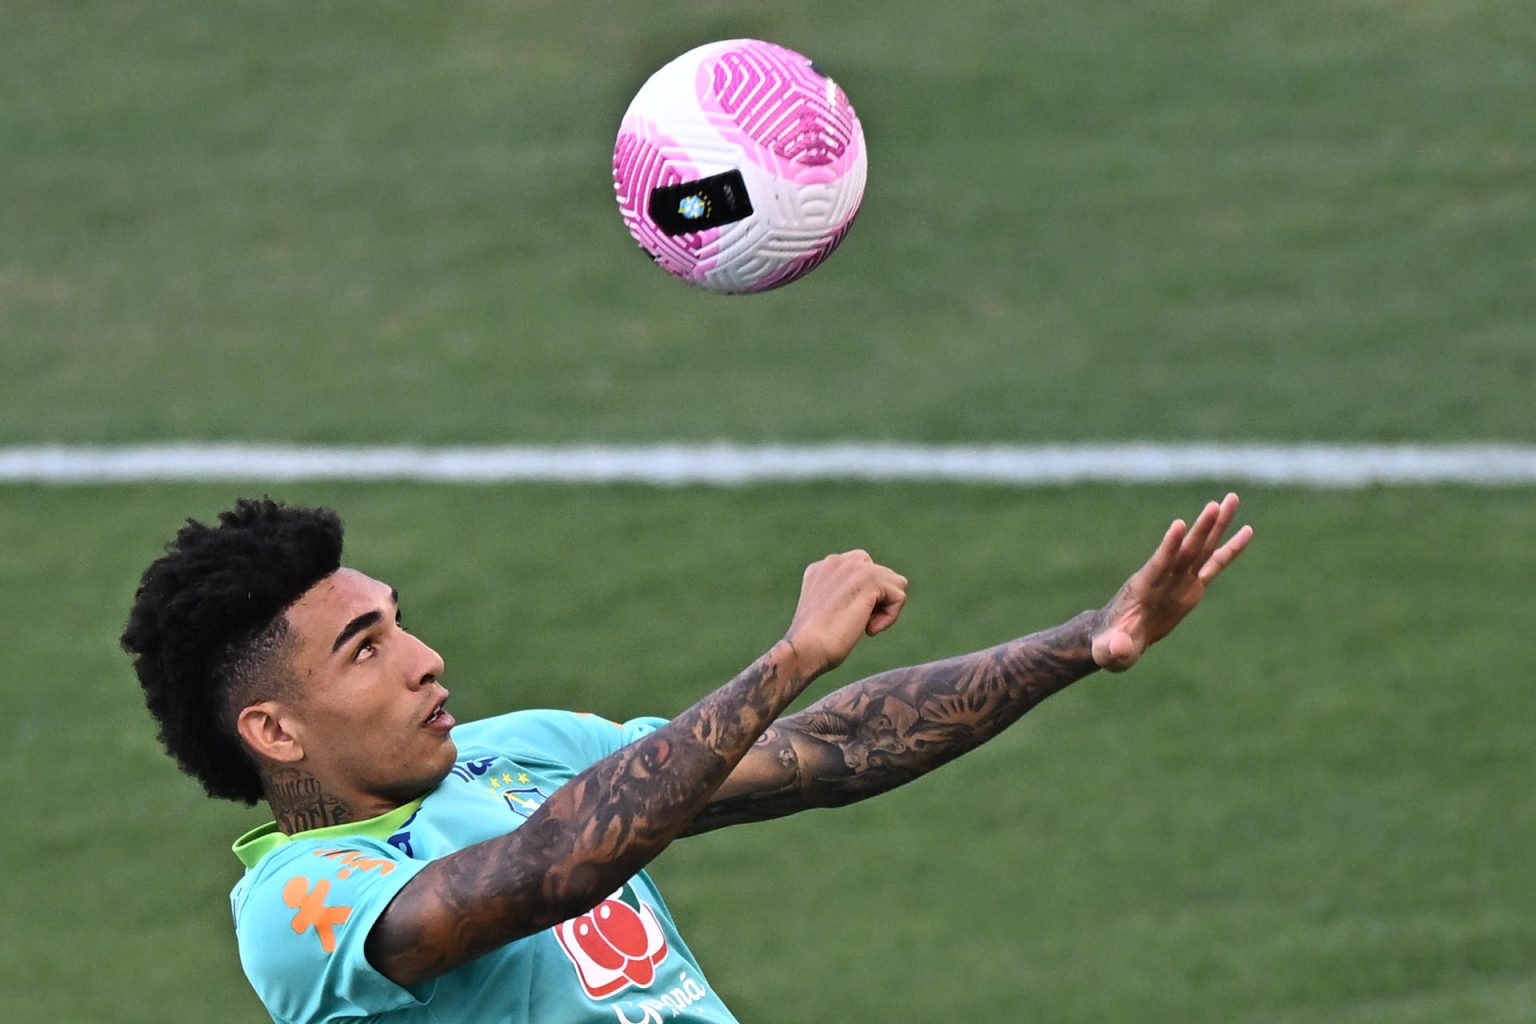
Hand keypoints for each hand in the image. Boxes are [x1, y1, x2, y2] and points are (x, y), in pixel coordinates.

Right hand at [784, 550, 908, 676]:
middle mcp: (836, 561)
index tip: (849, 616)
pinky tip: (868, 630)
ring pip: (895, 583)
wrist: (805, 649)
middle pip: (882, 573)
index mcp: (822, 568)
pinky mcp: (868, 579)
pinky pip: (898, 596)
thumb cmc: (814, 644)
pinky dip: (890, 618)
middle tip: (858, 622)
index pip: (862, 567)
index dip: (866, 595)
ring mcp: (852, 567)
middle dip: (878, 599)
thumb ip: (845, 596)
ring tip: (864, 625)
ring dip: (885, 609)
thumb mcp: (827, 612)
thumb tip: (874, 598)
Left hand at [1092, 492, 1253, 671]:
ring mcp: (1177, 580)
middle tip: (1217, 503)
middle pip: (1185, 550)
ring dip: (1216, 526)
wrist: (1115, 639)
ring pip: (1200, 549)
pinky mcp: (1190, 587)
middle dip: (1201, 529)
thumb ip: (1115, 649)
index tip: (1179, 525)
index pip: (1158, 565)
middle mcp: (1162, 578)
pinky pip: (1213, 565)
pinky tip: (1246, 531)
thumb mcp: (1108, 652)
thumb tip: (1120, 648)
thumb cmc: (1108, 646)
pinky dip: (1229, 550)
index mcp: (1142, 589)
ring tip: (1231, 499)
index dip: (1168, 547)